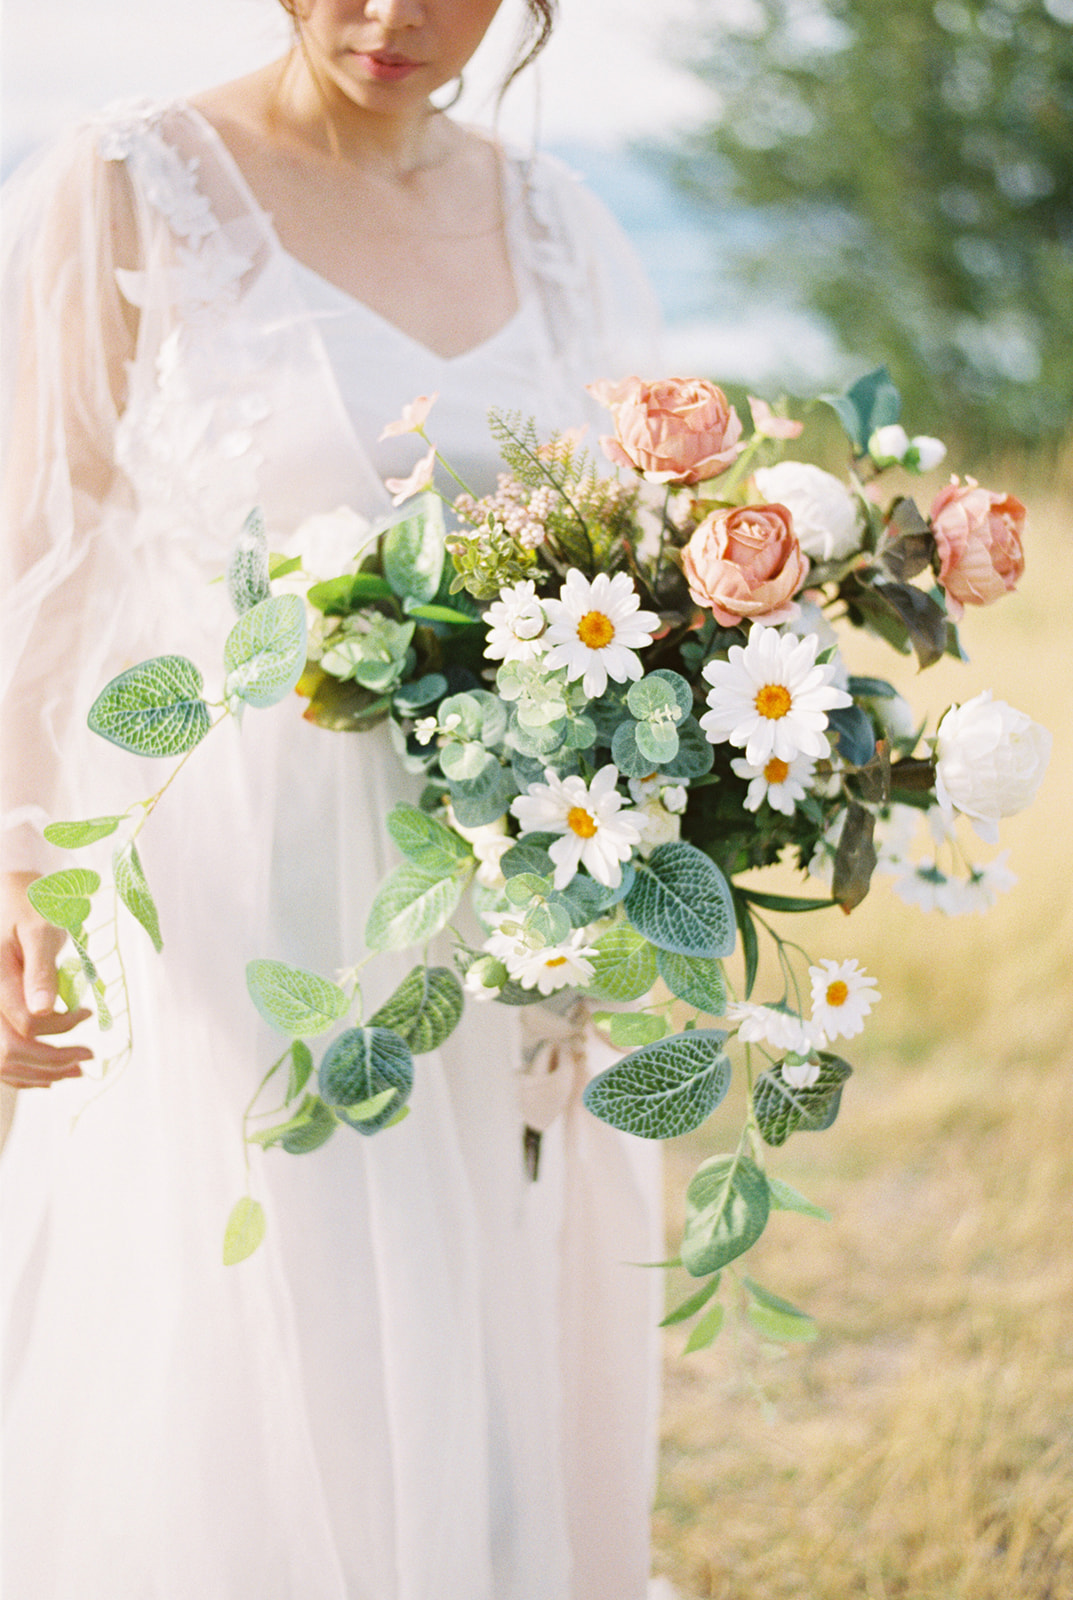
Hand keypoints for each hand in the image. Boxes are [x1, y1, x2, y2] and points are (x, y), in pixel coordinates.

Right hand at [1, 871, 92, 1087]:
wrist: (13, 903)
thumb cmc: (31, 911)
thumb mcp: (42, 932)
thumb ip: (41, 970)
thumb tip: (44, 1009)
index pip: (26, 1022)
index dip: (60, 1026)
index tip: (86, 1014)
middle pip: (9, 1050)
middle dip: (52, 1060)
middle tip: (87, 1057)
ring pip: (2, 1061)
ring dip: (40, 1072)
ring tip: (75, 1069)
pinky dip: (24, 1071)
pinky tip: (50, 1073)